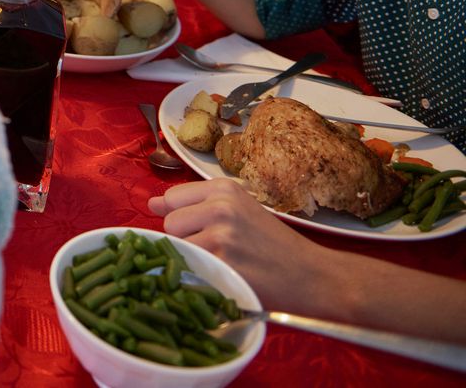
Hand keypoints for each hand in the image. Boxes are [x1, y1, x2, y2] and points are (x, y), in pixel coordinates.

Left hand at [149, 179, 332, 314]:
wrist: (313, 276)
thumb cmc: (274, 246)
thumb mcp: (238, 212)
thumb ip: (195, 205)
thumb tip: (152, 203)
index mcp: (224, 188)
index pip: (172, 198)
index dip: (182, 219)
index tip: (201, 231)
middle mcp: (221, 205)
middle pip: (170, 222)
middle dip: (185, 239)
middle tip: (218, 251)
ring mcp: (220, 233)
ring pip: (176, 244)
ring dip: (191, 257)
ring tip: (222, 262)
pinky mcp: (222, 261)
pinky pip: (188, 265)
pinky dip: (199, 274)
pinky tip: (223, 274)